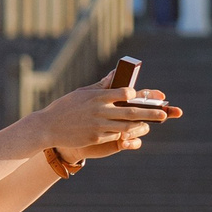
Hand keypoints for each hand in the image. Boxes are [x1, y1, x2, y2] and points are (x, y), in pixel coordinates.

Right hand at [37, 83, 170, 156]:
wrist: (48, 127)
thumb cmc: (66, 107)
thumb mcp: (83, 92)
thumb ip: (103, 85)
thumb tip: (117, 72)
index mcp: (97, 96)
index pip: (123, 92)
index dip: (134, 94)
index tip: (139, 95)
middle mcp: (100, 110)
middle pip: (130, 111)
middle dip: (149, 112)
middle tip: (164, 114)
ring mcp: (98, 125)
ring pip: (125, 125)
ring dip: (140, 125)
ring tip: (151, 124)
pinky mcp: (96, 138)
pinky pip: (115, 135)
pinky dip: (124, 134)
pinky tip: (132, 133)